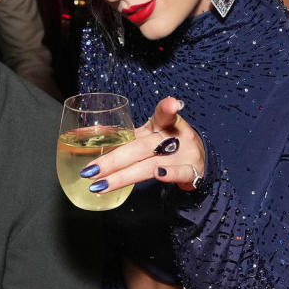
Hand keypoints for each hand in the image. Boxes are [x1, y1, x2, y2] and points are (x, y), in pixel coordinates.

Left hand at [80, 97, 205, 192]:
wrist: (198, 162)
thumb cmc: (166, 144)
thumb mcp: (150, 134)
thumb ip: (125, 134)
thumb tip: (90, 132)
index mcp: (161, 125)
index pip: (163, 114)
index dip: (166, 108)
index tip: (172, 104)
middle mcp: (171, 138)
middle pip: (140, 147)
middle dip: (112, 160)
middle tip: (89, 171)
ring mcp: (181, 155)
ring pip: (150, 164)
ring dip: (124, 175)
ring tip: (101, 184)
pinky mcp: (190, 172)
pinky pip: (178, 173)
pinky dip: (169, 174)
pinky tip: (158, 175)